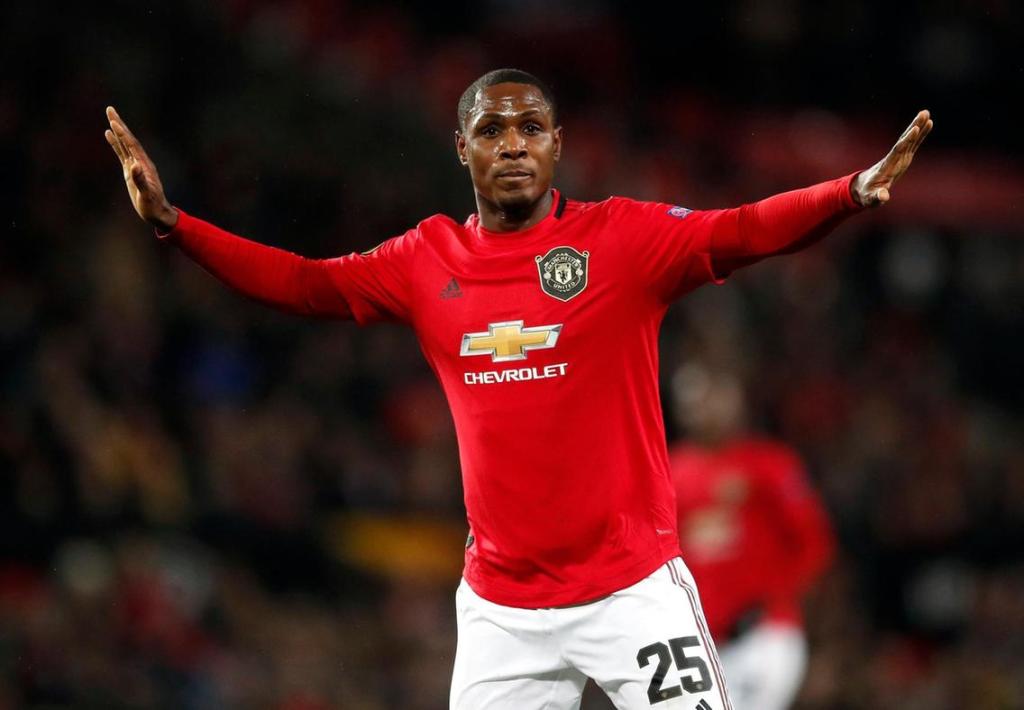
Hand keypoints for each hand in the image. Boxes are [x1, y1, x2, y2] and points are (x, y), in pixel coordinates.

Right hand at [104, 106, 178, 231]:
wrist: (158, 213)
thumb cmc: (153, 206)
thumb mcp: (146, 195)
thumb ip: (140, 180)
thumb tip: (133, 166)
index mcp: (144, 165)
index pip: (132, 145)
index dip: (123, 133)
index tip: (114, 121)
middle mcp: (141, 162)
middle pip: (128, 139)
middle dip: (119, 124)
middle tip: (110, 109)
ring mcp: (136, 165)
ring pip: (125, 144)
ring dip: (117, 130)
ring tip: (109, 117)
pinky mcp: (131, 171)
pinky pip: (122, 153)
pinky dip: (115, 143)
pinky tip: (109, 135)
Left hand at [851, 110, 932, 207]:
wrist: (862, 189)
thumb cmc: (867, 195)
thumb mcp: (871, 199)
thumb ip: (877, 197)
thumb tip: (884, 196)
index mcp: (887, 166)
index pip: (897, 151)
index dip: (906, 141)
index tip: (914, 129)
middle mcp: (893, 158)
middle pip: (904, 140)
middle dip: (914, 127)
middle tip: (924, 113)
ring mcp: (899, 157)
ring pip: (910, 139)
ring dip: (918, 126)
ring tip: (926, 113)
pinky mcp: (903, 158)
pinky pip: (914, 144)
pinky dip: (921, 135)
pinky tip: (929, 124)